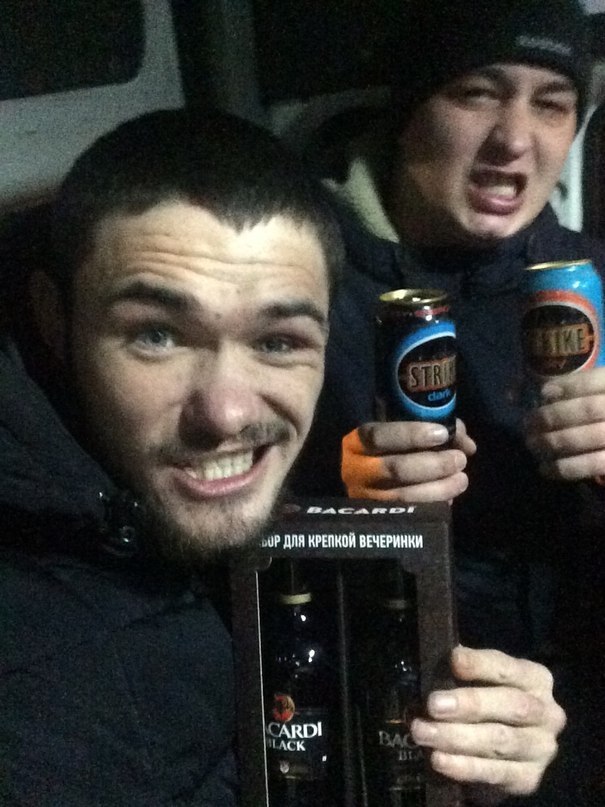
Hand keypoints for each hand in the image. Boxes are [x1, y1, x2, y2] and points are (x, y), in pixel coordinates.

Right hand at [341, 419, 475, 502]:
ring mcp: (366, 499)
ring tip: (461, 479)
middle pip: (396, 469)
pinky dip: (435, 505)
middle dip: (434, 464)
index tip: (442, 433)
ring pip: (405, 497)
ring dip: (440, 487)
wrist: (370, 482)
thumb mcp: (402, 433)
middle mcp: (355, 472)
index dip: (411, 434)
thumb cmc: (392, 450)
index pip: (377, 436)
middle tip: (459, 459)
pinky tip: (450, 497)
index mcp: (355, 444)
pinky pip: (412, 515)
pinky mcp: (381, 520)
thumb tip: (466, 443)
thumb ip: (431, 431)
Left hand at [411, 646, 565, 800]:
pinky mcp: (528, 779)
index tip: (454, 660)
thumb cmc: (487, 702)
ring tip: (423, 732)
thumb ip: (467, 671)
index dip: (481, 664)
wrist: (504, 751)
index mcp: (536, 679)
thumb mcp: (481, 680)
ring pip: (500, 741)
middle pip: (511, 706)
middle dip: (470, 705)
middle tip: (433, 705)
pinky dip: (464, 767)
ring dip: (457, 737)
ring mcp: (541, 749)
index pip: (509, 668)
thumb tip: (443, 662)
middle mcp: (547, 714)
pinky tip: (439, 759)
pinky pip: (495, 773)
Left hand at [525, 367, 604, 479]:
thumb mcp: (592, 395)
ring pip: (587, 436)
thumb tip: (511, 393)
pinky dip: (565, 467)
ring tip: (531, 443)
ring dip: (553, 441)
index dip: (568, 385)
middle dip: (552, 416)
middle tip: (527, 423)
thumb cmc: (598, 414)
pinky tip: (544, 468)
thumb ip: (562, 389)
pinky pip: (592, 465)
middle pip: (587, 409)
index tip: (543, 393)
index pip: (595, 380)